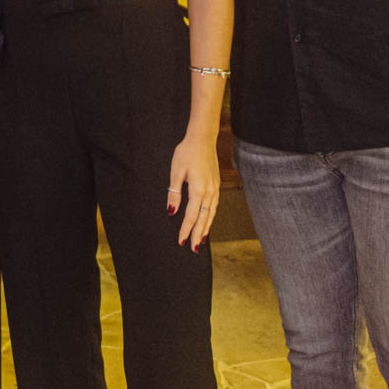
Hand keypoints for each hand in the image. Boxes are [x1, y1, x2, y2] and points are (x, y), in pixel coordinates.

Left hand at [169, 132, 219, 251]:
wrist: (203, 139)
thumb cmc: (186, 153)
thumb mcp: (176, 172)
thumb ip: (174, 193)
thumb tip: (171, 212)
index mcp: (198, 189)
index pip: (191, 215)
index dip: (186, 230)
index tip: (181, 241)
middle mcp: (209, 192)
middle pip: (204, 218)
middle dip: (198, 234)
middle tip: (193, 249)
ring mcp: (215, 189)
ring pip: (211, 214)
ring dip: (206, 228)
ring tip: (201, 241)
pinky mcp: (216, 185)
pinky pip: (214, 206)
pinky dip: (211, 217)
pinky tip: (207, 222)